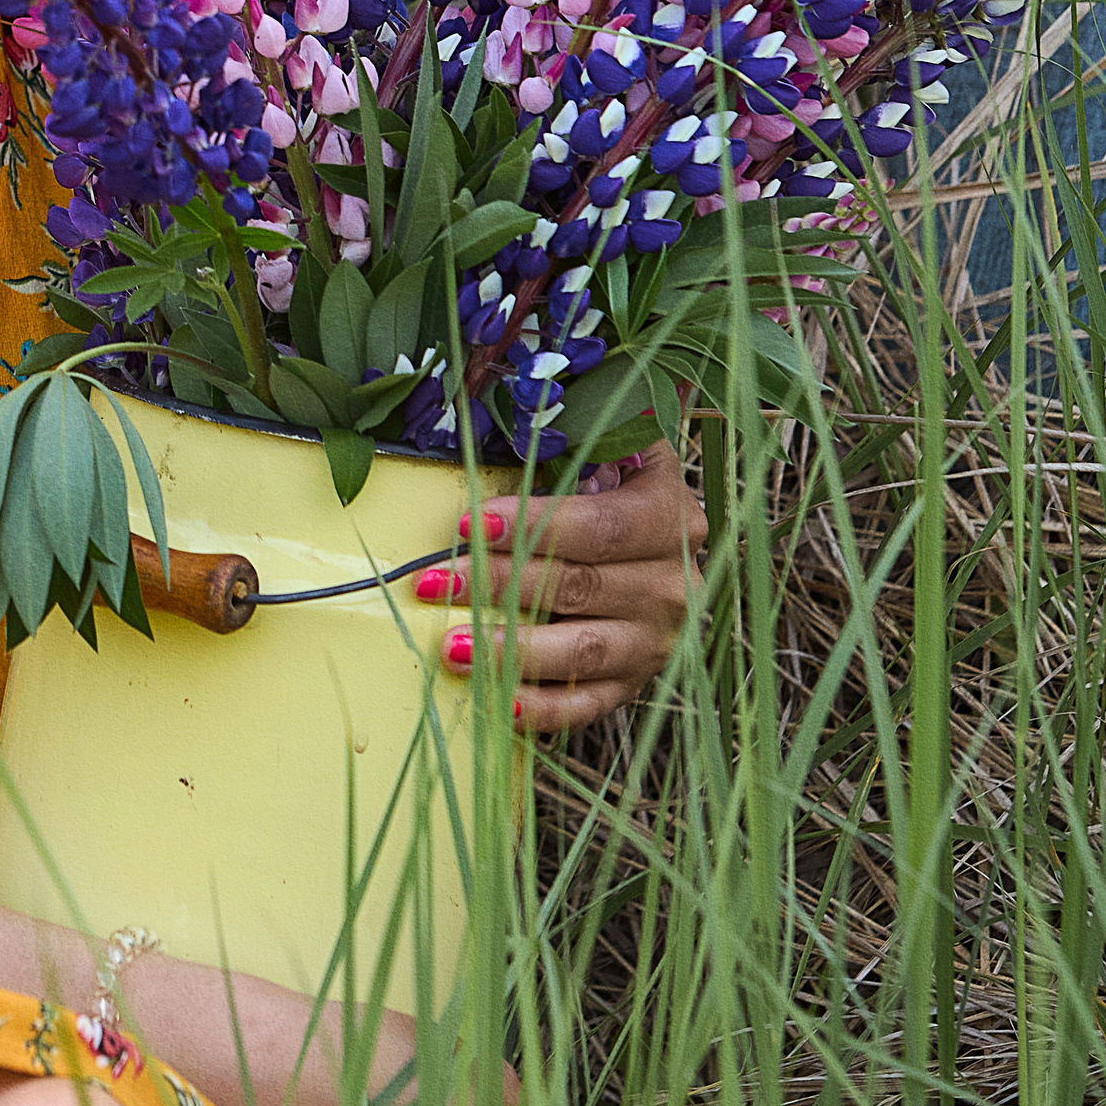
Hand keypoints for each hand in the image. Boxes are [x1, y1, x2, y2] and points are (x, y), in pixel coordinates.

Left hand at [419, 443, 706, 730]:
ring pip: (584, 651)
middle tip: (432, 582)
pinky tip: (496, 703)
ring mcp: (657, 639)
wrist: (654, 544)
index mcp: (669, 514)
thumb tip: (491, 396)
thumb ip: (565, 433)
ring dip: (514, 651)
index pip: (601, 526)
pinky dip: (543, 709)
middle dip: (501, 584)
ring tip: (452, 646)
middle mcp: (673, 583)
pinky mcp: (635, 683)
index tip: (469, 524)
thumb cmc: (605, 485)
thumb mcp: (603, 446)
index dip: (534, 525)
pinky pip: (588, 704)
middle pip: (582, 587)